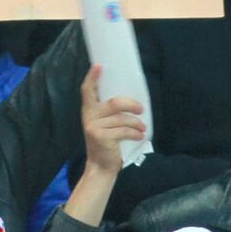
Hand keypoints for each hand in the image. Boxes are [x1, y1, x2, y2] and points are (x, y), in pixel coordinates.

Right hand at [80, 63, 145, 177]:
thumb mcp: (106, 124)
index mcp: (89, 109)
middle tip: (141, 110)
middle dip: (131, 105)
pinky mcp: (100, 137)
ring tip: (142, 128)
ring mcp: (93, 127)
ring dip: (136, 124)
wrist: (101, 166)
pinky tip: (139, 136)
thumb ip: (111, 112)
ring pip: (122, 119)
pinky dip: (134, 133)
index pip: (87, 90)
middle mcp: (89, 116)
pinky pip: (123, 130)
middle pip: (114, 103)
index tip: (99, 65)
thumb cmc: (108, 142)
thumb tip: (133, 101)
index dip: (93, 77)